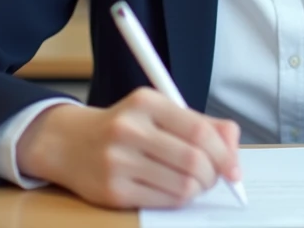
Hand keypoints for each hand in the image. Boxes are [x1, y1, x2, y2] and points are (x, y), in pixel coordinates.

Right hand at [17, 88, 241, 208]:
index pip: (198, 130)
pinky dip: (179, 199)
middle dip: (213, 175)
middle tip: (214, 177)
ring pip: (182, 186)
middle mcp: (129, 129)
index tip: (233, 168)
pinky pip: (163, 201)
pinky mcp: (112, 191)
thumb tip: (233, 145)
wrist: (69, 143)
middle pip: (193, 161)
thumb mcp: (159, 112)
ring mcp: (118, 161)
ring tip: (194, 183)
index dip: (224, 153)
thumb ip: (200, 123)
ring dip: (198, 189)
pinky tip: (174, 190)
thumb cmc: (125, 127)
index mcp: (146, 102)